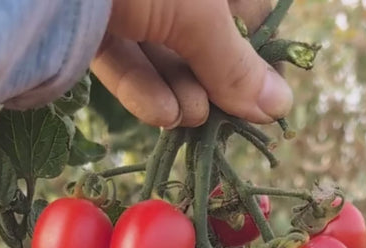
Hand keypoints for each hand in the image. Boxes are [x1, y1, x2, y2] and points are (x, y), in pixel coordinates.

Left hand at [91, 0, 292, 128]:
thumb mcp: (198, 15)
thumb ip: (235, 64)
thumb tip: (279, 108)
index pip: (247, 10)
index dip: (258, 56)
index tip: (265, 103)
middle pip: (203, 34)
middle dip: (214, 80)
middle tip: (224, 119)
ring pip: (162, 49)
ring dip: (182, 90)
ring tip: (189, 117)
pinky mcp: (87, 18)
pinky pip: (123, 56)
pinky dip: (143, 88)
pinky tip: (164, 113)